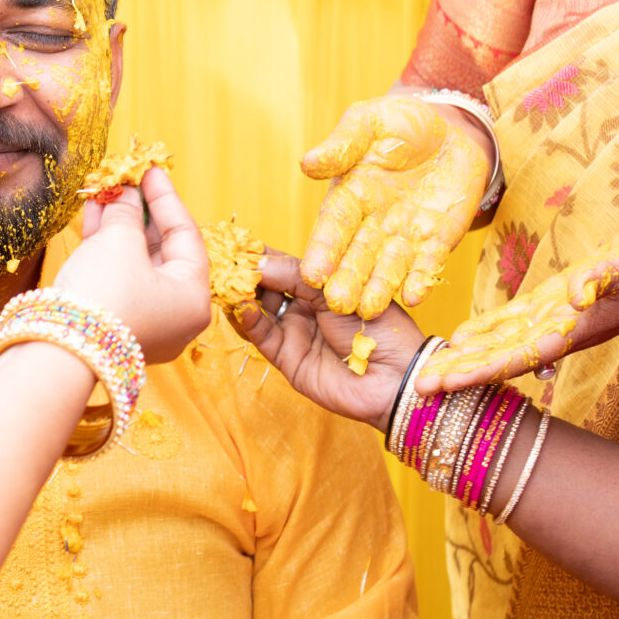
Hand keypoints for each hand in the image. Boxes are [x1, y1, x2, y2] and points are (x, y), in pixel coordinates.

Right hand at [59, 168, 210, 361]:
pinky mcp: (115, 327)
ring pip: (135, 264)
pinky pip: (117, 280)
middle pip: (161, 252)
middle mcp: (175, 316)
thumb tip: (125, 195)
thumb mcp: (120, 242)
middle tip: (124, 182)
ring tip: (102, 194)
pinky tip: (92, 218)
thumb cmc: (106, 295)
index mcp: (194, 298)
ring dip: (118, 227)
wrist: (61, 348)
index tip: (149, 171)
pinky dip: (105, 250)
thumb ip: (127, 213)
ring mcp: (145, 324)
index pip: (186, 236)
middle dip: (139, 213)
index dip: (166, 198)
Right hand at [226, 250, 423, 425]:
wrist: (396, 377)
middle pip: (264, 286)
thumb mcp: (337, 288)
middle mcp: (304, 306)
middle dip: (243, 273)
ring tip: (226, 281)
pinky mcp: (287, 358)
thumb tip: (255, 262)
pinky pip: (263, 336)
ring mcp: (294, 332)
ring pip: (258, 310)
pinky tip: (242, 306)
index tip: (234, 242)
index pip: (282, 264)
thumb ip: (295, 275)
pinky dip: (250, 321)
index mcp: (321, 285)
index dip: (258, 255)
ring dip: (241, 296)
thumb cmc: (380, 327)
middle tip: (222, 261)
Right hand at [300, 96, 493, 314]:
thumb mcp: (368, 122)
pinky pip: (429, 263)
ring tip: (370, 309)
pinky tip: (416, 296)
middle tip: (338, 303)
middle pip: (358, 254)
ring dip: (381, 288)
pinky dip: (422, 279)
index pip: (334, 226)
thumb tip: (307, 163)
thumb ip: (342, 144)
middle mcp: (372, 222)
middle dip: (348, 278)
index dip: (324, 249)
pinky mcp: (437, 240)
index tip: (312, 273)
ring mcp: (405, 234)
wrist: (451, 130)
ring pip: (389, 266)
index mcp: (349, 195)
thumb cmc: (401, 122)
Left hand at [419, 218, 618, 393]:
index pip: (517, 353)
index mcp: (575, 324)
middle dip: (460, 375)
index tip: (443, 386)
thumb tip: (578, 293)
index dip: (479, 370)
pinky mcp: (557, 303)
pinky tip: (460, 340)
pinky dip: (485, 333)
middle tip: (415, 390)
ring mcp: (557, 318)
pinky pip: (513, 323)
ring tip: (427, 374)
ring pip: (502, 344)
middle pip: (501, 356)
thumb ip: (609, 277)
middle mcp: (561, 328)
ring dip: (465, 360)